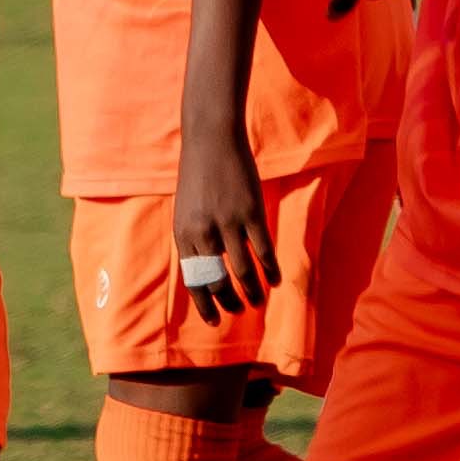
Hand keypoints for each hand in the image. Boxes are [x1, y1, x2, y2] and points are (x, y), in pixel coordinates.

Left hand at [172, 125, 275, 323]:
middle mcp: (203, 233)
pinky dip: (270, 270)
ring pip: (242, 272)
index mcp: (183, 234)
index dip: (204, 304)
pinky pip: (263, 251)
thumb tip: (208, 270)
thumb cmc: (198, 175)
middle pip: (218, 281)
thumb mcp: (186, 210)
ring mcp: (228, 224)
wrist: (211, 140)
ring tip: (259, 300)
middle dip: (230, 302)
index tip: (214, 320)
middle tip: (240, 310)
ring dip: (252, 291)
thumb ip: (194, 239)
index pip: (193, 280)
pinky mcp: (251, 213)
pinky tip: (275, 279)